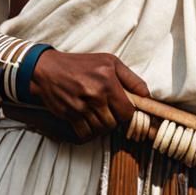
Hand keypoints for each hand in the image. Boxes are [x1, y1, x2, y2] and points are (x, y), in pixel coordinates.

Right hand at [25, 49, 149, 142]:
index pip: (128, 110)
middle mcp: (96, 93)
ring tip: (98, 114)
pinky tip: (87, 121)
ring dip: (102, 126)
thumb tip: (147, 95)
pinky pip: (86, 133)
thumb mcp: (109, 62)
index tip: (124, 110)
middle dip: (114, 119)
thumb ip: (131, 78)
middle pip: (115, 123)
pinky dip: (89, 131)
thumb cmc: (81, 64)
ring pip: (102, 129)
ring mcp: (82, 105)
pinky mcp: (70, 115)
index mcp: (108, 79)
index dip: (128, 113)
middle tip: (109, 111)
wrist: (48, 69)